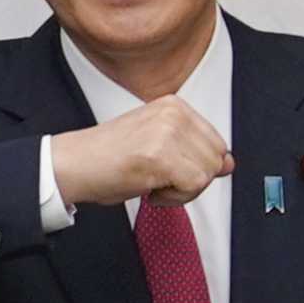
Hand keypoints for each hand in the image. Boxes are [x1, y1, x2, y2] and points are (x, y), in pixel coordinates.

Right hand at [49, 97, 232, 208]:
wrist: (74, 164)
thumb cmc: (109, 157)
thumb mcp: (157, 141)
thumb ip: (193, 149)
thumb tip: (229, 164)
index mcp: (174, 104)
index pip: (215, 142)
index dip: (195, 165)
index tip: (167, 168)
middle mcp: (174, 113)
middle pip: (216, 158)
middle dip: (192, 178)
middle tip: (159, 178)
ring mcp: (168, 133)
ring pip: (207, 174)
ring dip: (182, 191)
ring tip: (152, 183)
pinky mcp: (162, 156)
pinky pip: (193, 186)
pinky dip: (174, 198)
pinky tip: (150, 191)